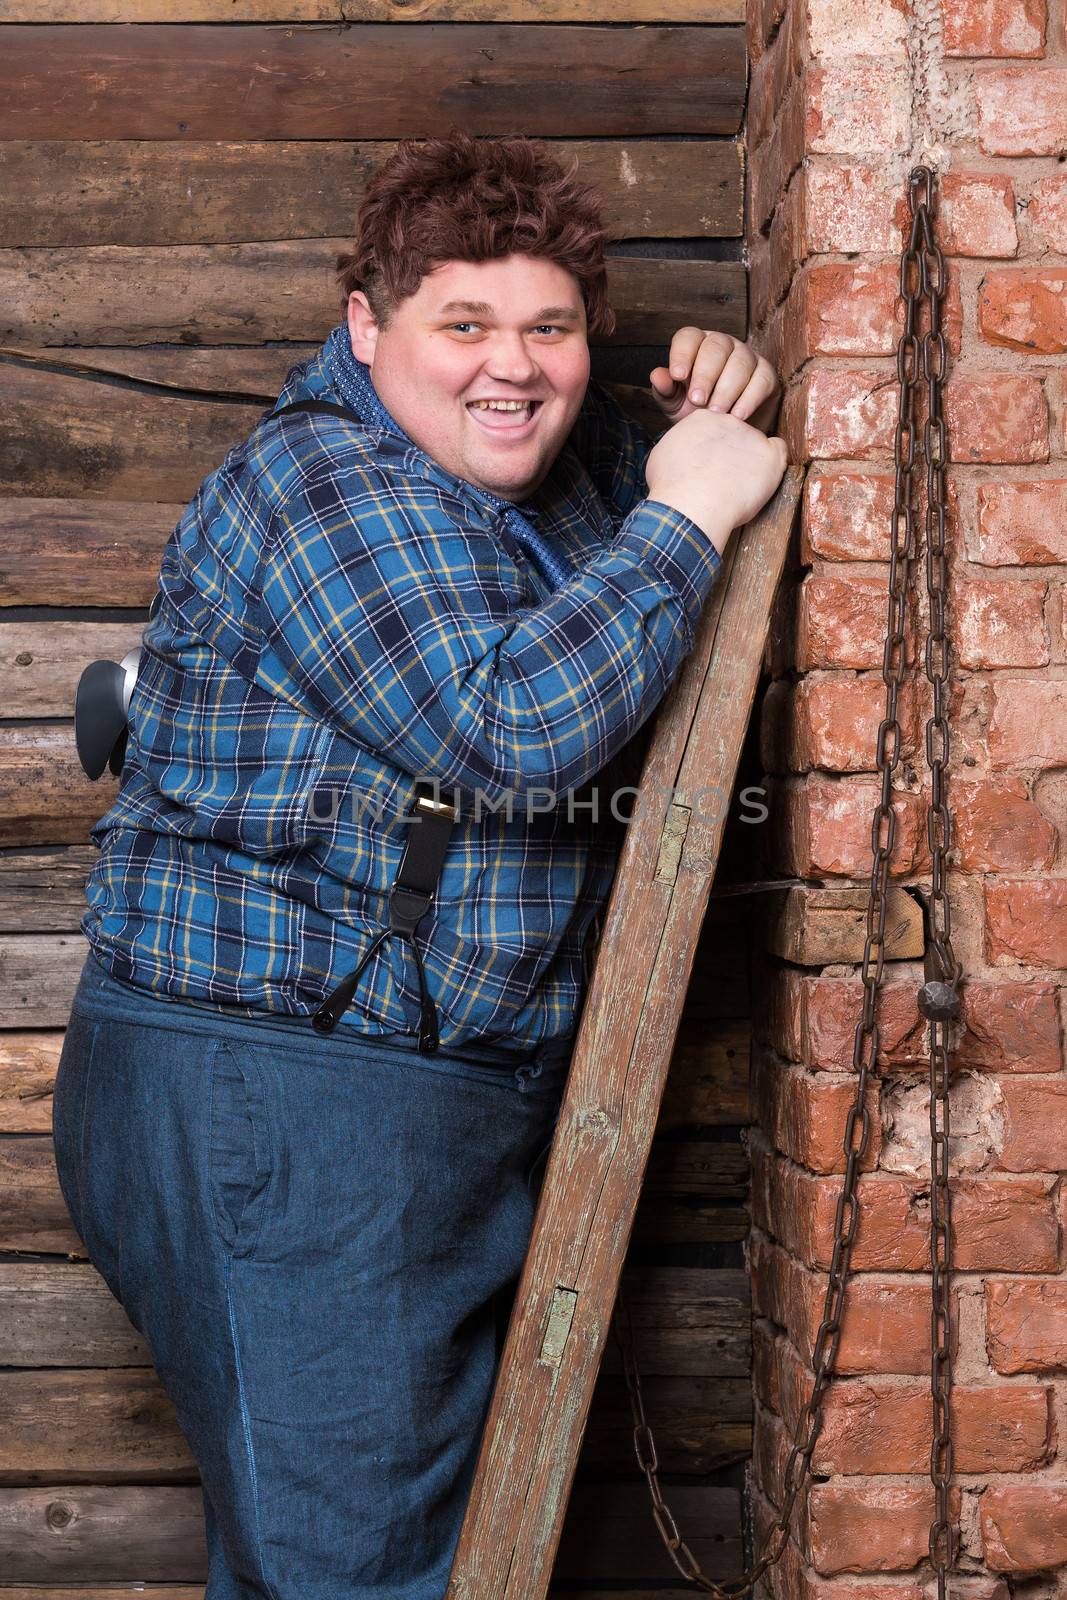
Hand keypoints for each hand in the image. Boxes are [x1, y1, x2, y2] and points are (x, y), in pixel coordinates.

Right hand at [644, 409, 788, 553]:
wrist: (690, 505)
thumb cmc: (671, 488)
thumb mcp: (661, 458)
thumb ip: (678, 447)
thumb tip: (682, 455)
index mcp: (701, 418)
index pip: (715, 427)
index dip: (713, 448)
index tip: (709, 466)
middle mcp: (728, 420)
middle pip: (735, 432)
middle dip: (731, 452)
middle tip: (723, 477)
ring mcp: (750, 435)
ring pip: (756, 443)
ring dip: (750, 460)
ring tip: (737, 486)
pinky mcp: (770, 454)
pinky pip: (780, 450)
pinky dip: (773, 464)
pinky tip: (762, 478)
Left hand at [649, 328, 780, 434]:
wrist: (723, 433)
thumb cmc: (695, 411)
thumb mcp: (675, 404)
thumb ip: (666, 390)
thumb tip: (657, 376)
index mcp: (697, 345)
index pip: (689, 337)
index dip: (682, 353)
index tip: (678, 376)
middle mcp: (723, 345)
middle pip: (716, 347)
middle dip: (706, 374)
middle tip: (697, 400)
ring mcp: (747, 356)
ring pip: (740, 362)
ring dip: (727, 389)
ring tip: (716, 412)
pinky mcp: (766, 374)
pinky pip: (762, 379)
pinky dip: (750, 399)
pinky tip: (737, 416)